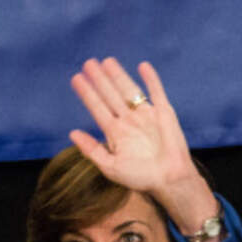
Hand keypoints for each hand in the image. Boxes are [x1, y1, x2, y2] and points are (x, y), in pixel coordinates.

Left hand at [69, 58, 215, 232]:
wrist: (169, 180)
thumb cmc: (140, 177)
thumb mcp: (110, 166)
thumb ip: (91, 149)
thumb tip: (72, 133)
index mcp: (115, 133)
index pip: (97, 108)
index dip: (87, 93)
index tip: (76, 79)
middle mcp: (128, 121)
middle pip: (111, 95)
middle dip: (100, 79)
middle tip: (88, 63)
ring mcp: (146, 115)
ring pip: (129, 90)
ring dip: (119, 75)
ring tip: (107, 61)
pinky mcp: (164, 113)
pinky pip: (156, 92)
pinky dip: (151, 79)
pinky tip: (142, 66)